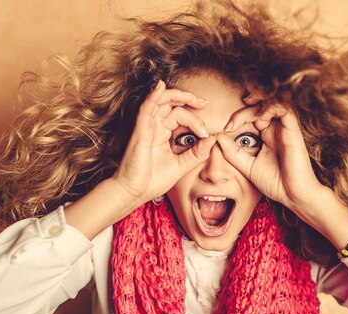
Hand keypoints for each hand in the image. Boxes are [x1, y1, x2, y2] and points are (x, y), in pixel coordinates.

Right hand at [112, 80, 216, 204]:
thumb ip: (197, 153)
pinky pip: (146, 109)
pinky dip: (153, 97)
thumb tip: (213, 139)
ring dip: (176, 95)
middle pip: (171, 104)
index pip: (180, 116)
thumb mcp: (182, 165)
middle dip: (188, 99)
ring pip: (160, 102)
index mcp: (162, 134)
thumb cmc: (152, 181)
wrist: (134, 192)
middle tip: (204, 104)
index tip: (207, 134)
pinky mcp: (140, 132)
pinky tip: (160, 87)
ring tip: (192, 97)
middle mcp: (154, 127)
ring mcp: (146, 128)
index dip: (196, 120)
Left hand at [218, 99, 327, 216]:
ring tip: (243, 116)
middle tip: (231, 124)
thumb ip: (233, 153)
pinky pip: (284, 109)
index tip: (226, 130)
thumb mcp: (247, 166)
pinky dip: (270, 108)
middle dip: (243, 112)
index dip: (238, 118)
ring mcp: (285, 129)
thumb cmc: (275, 183)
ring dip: (257, 106)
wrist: (293, 195)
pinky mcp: (293, 130)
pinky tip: (260, 118)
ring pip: (272, 103)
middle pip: (260, 107)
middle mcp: (276, 129)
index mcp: (267, 136)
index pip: (252, 116)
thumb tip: (218, 137)